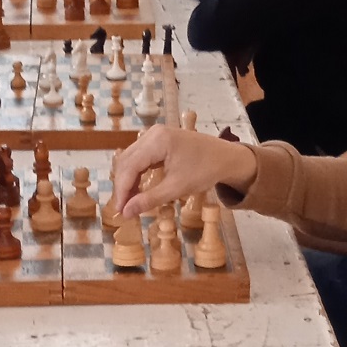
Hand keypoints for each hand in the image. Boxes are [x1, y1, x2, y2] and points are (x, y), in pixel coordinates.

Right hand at [114, 126, 256, 217]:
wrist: (226, 157)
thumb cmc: (205, 171)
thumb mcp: (177, 188)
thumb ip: (149, 199)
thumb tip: (126, 213)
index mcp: (157, 141)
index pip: (129, 167)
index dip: (122, 190)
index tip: (120, 211)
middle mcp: (152, 133)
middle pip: (126, 161)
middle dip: (123, 186)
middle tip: (124, 209)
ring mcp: (154, 134)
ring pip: (131, 159)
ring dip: (128, 180)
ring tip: (130, 201)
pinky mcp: (158, 139)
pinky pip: (140, 156)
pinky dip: (136, 173)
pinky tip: (137, 189)